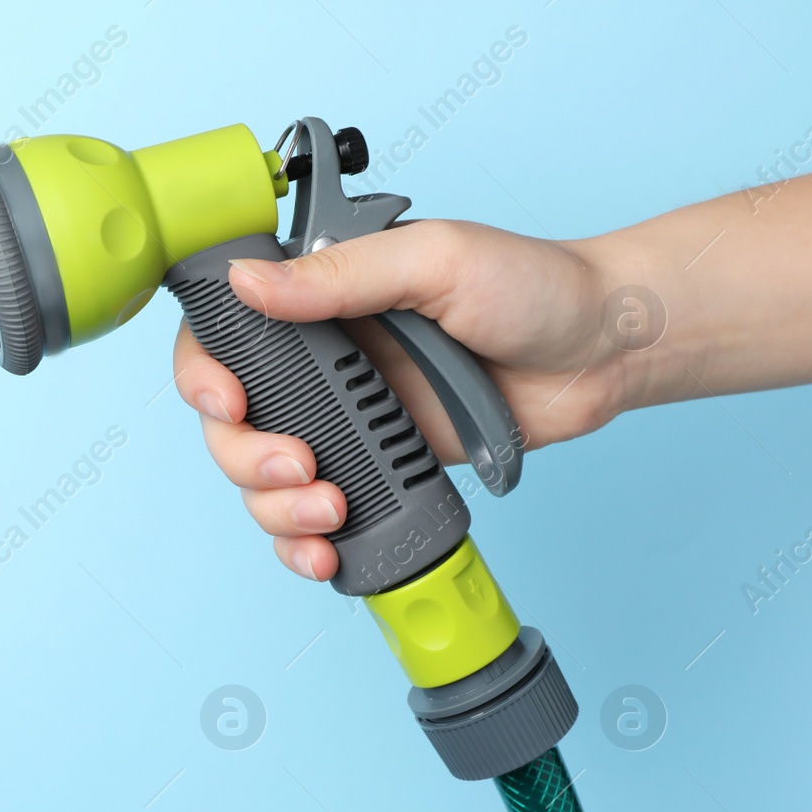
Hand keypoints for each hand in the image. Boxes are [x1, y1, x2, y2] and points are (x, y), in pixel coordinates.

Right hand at [174, 219, 626, 582]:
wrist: (607, 351)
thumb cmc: (534, 285)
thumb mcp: (434, 260)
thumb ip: (339, 276)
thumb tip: (247, 282)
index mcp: (319, 300)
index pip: (221, 335)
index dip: (204, 377)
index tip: (229, 404)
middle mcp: (321, 363)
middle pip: (230, 425)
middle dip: (247, 458)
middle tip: (301, 466)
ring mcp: (346, 422)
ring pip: (262, 481)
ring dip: (275, 508)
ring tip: (328, 511)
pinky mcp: (380, 471)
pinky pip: (313, 517)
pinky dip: (304, 544)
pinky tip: (325, 551)